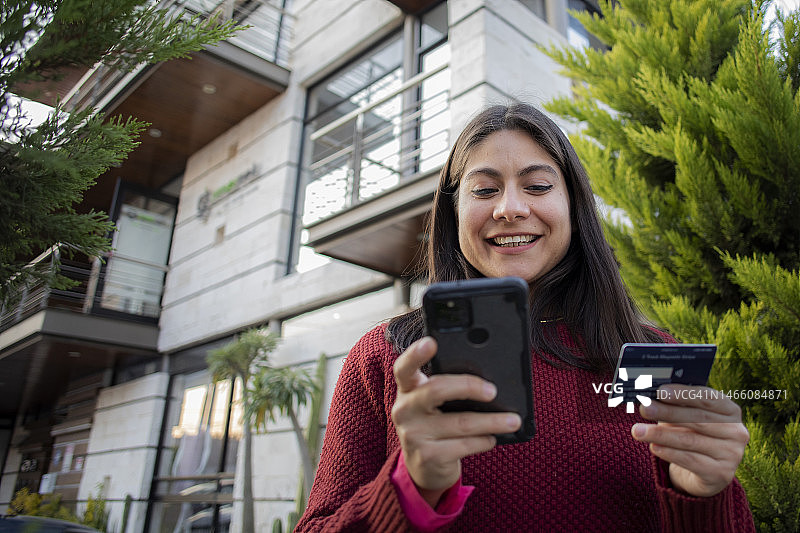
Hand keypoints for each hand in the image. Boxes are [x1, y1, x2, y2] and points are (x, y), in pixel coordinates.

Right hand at [391, 336, 520, 505]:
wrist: (424, 466)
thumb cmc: (436, 424)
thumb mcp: (434, 404)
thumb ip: (448, 389)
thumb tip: (488, 382)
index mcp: (408, 389)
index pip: (405, 367)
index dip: (416, 354)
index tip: (431, 342)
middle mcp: (405, 409)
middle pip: (437, 389)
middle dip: (468, 386)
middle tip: (493, 391)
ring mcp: (414, 434)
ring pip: (460, 422)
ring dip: (492, 421)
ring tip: (513, 420)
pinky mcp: (428, 456)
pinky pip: (464, 445)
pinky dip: (484, 441)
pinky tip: (492, 438)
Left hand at [631, 384, 748, 496]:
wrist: (704, 472)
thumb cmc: (692, 435)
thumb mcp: (687, 418)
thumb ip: (676, 406)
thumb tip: (650, 397)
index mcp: (730, 410)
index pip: (707, 398)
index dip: (683, 394)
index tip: (660, 391)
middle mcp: (737, 431)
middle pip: (697, 418)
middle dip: (667, 412)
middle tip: (643, 408)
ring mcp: (732, 454)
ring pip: (690, 440)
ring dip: (660, 434)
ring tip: (638, 430)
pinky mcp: (721, 474)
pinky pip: (690, 460)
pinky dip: (669, 453)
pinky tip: (653, 447)